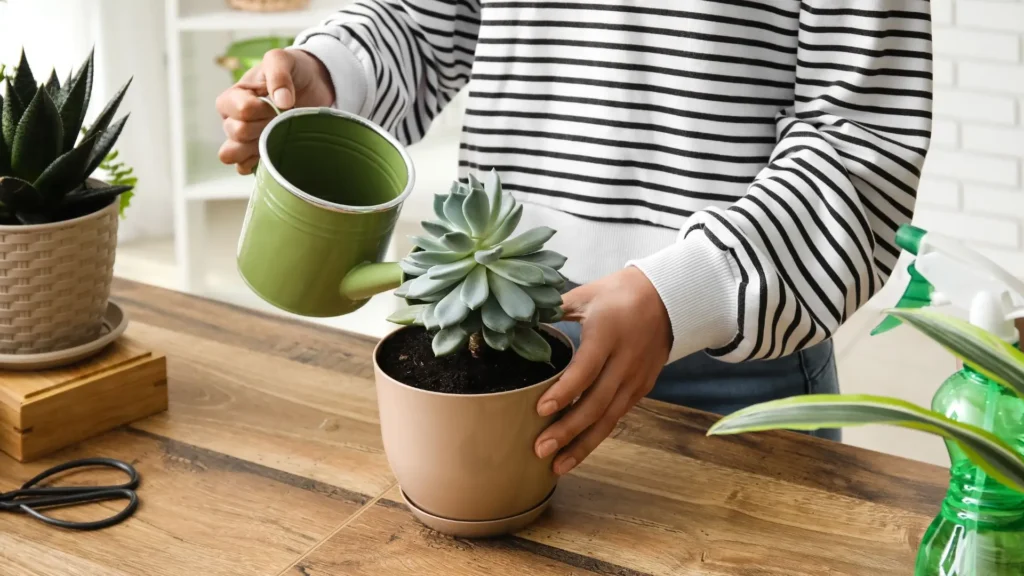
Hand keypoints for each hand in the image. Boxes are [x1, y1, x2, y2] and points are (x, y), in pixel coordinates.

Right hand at [215, 48, 334, 174]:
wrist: (312, 85)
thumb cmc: (292, 70)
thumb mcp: (283, 60)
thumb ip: (278, 74)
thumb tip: (282, 102)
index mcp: (235, 96)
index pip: (237, 110)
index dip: (259, 110)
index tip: (275, 104)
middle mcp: (233, 118)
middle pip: (236, 133)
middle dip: (262, 127)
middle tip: (280, 119)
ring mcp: (245, 139)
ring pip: (232, 154)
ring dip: (255, 148)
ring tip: (275, 136)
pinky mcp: (257, 154)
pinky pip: (243, 168)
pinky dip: (256, 164)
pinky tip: (273, 153)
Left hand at [534, 266, 671, 474]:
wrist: (670, 297)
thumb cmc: (619, 293)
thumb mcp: (586, 295)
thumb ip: (553, 309)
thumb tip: (516, 321)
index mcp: (608, 334)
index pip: (586, 369)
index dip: (564, 392)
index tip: (540, 409)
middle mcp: (625, 361)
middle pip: (596, 403)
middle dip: (568, 431)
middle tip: (540, 449)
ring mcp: (636, 378)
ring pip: (609, 419)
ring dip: (582, 444)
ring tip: (556, 466)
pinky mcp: (642, 388)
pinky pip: (617, 416)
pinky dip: (596, 436)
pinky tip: (576, 451)